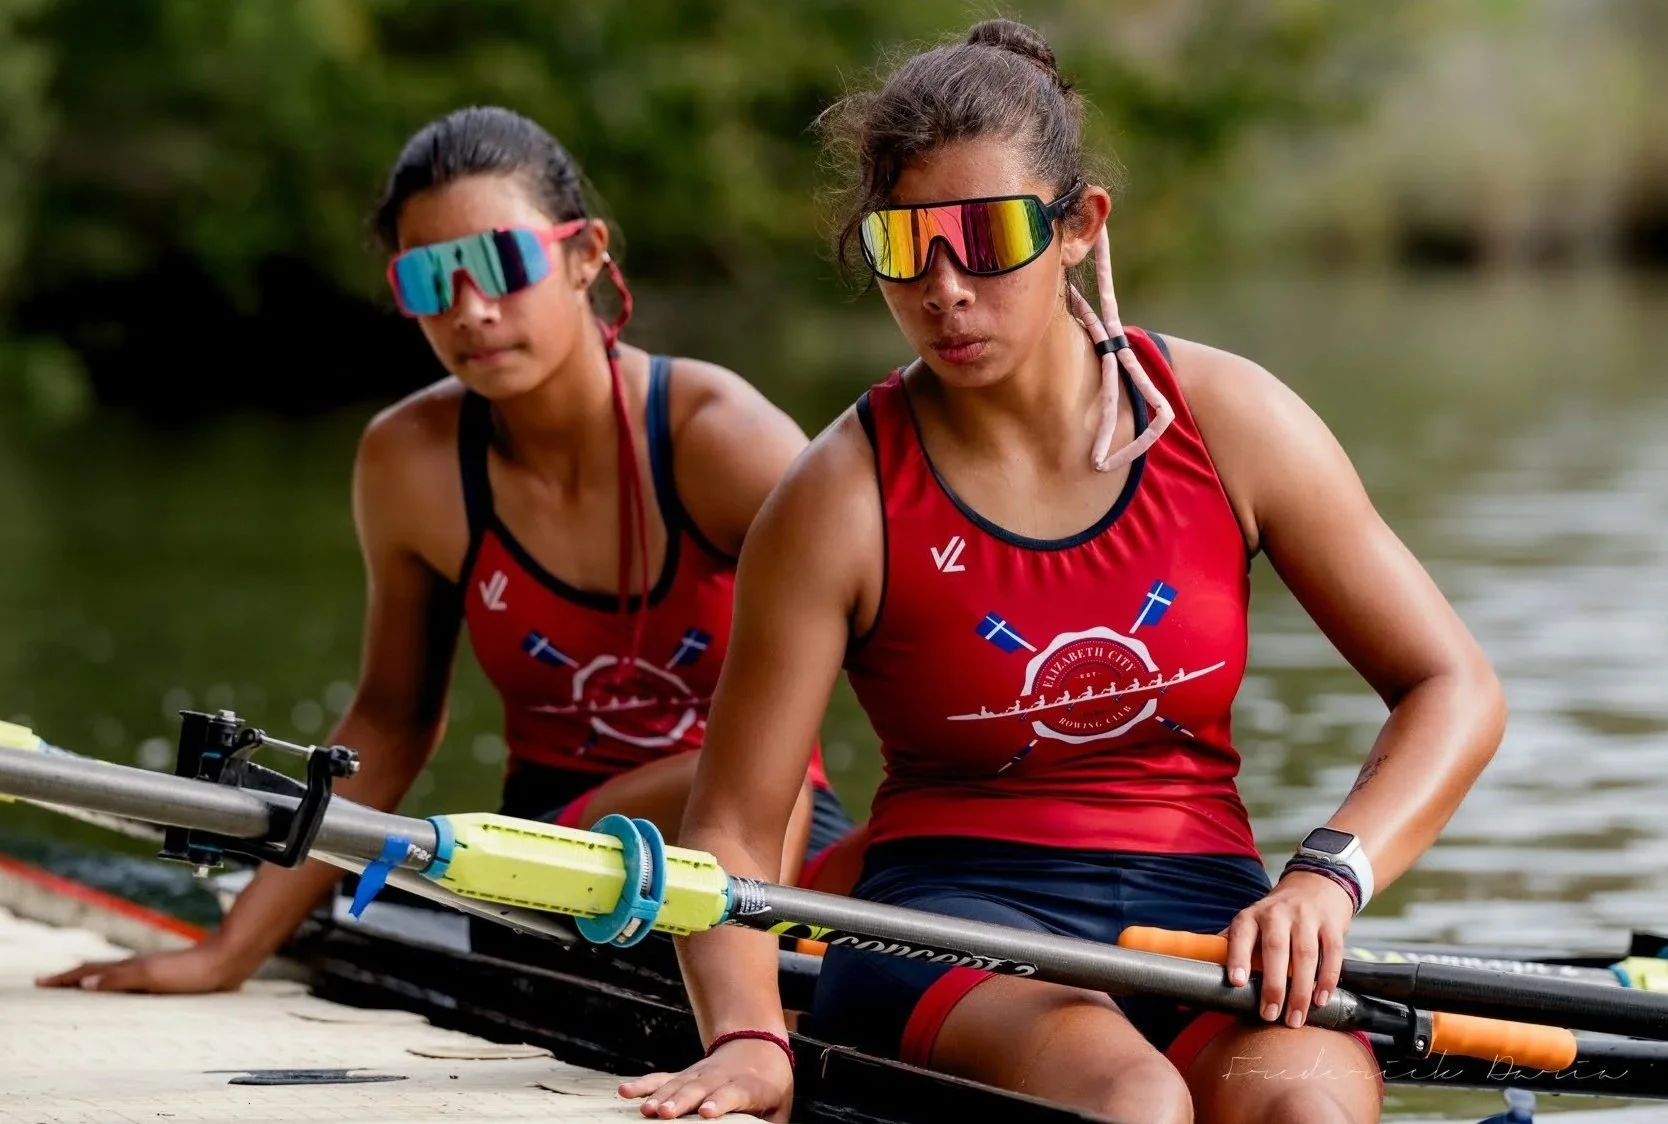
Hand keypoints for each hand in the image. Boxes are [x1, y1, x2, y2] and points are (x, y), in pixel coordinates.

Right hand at [34, 934, 250, 993]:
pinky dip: (118, 985)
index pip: (88, 972)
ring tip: (80, 985)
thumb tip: (86, 984)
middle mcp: (137, 966)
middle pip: (97, 970)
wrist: (227, 961)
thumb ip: (120, 978)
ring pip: (114, 974)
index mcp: (129, 966)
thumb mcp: (151, 976)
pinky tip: (126, 990)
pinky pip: (132, 982)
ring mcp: (152, 970)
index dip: (64, 978)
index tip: (41, 982)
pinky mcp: (168, 977)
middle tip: (50, 982)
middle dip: (72, 977)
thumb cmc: (191, 970)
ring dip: (93, 979)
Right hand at [618, 1037, 793, 1120]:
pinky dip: (643, 1085)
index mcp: (749, 1086)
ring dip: (660, 1096)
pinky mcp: (684, 1075)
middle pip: (700, 1088)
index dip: (720, 1101)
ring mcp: (699, 1074)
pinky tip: (625, 1091)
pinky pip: (661, 1079)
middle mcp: (721, 1077)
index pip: (734, 1093)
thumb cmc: (769, 1086)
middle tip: (666, 1114)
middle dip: (682, 1101)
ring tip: (646, 1109)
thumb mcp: (779, 1107)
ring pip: (678, 1083)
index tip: (707, 1112)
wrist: (757, 1045)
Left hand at [1224, 870, 1355, 1027]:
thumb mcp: (1250, 924)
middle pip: (1275, 948)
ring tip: (1295, 1018)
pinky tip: (1321, 1000)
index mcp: (1251, 916)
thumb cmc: (1274, 917)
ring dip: (1301, 990)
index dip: (1237, 957)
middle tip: (1269, 1014)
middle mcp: (1277, 913)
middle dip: (1273, 985)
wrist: (1313, 887)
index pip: (1241, 935)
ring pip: (1305, 954)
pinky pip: (1331, 953)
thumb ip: (1231, 948)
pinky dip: (1327, 979)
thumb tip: (1199, 982)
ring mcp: (1306, 917)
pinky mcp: (1331, 925)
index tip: (1236, 982)